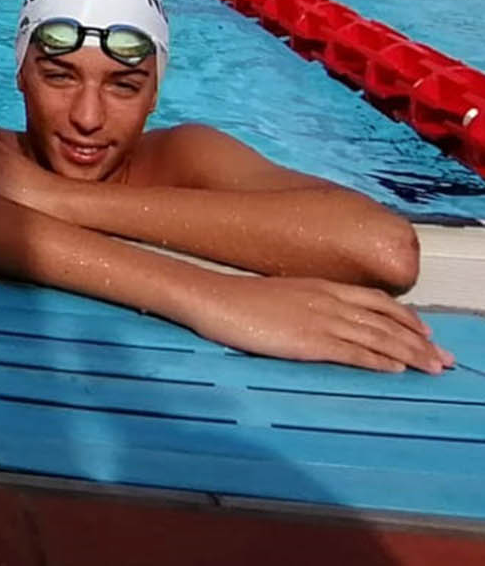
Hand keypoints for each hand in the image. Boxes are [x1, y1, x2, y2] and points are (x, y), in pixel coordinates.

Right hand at [181, 274, 453, 373]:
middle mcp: (328, 300)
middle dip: (421, 341)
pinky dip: (379, 361)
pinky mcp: (308, 340)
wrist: (212, 298)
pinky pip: (353, 352)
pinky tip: (396, 370)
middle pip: (386, 321)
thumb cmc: (238, 299)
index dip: (407, 317)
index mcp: (322, 287)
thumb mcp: (281, 295)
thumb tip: (324, 319)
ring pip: (378, 337)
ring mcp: (320, 320)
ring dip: (411, 354)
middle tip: (446, 359)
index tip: (427, 332)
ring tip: (434, 368)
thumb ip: (308, 304)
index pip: (377, 302)